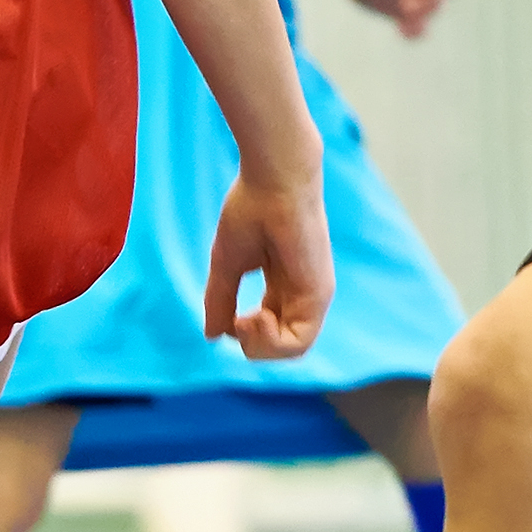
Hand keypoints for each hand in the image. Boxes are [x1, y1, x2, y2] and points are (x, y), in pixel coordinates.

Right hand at [204, 169, 332, 360]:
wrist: (273, 181)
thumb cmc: (250, 211)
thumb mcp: (227, 266)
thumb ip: (220, 302)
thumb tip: (213, 336)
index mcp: (282, 287)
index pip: (270, 331)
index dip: (244, 335)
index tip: (230, 315)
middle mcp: (301, 294)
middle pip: (281, 347)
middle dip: (252, 346)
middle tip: (238, 321)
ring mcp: (313, 295)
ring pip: (293, 350)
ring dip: (260, 346)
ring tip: (246, 319)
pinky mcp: (318, 293)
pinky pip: (299, 342)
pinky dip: (271, 341)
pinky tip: (253, 316)